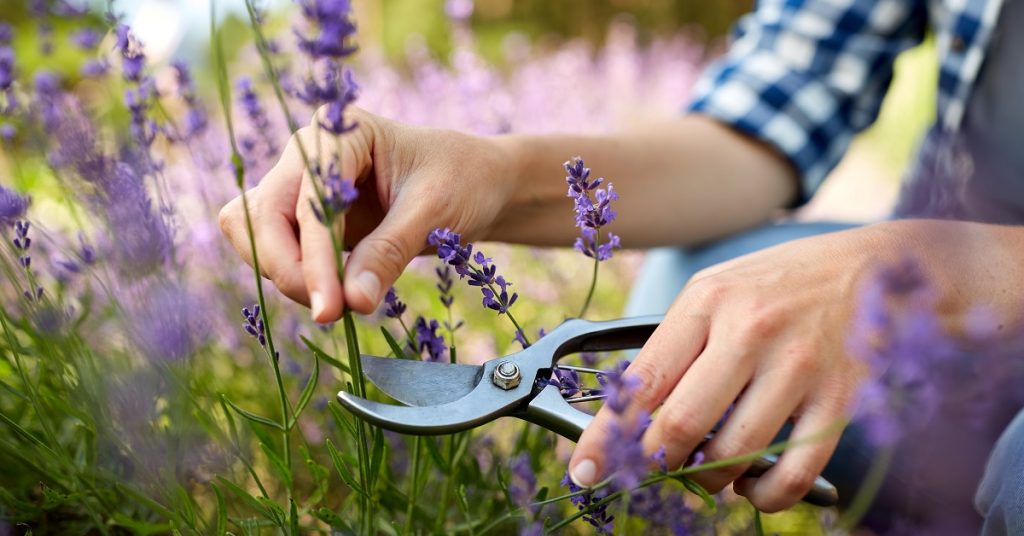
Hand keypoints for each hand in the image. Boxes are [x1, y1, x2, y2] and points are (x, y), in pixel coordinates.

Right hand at [219, 107, 515, 321]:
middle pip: (260, 214)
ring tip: (338, 304)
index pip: (306, 200)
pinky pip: (275, 249)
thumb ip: (389, 252)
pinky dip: (293, 276)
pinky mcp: (305, 218)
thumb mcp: (434, 212)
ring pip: (257, 233)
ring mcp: (302, 184)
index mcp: (340, 131)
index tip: (331, 308)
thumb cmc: (464, 181)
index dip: (312, 257)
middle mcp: (310, 152)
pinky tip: (332, 295)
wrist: (480, 184)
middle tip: (330, 312)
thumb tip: (351, 302)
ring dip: (285, 274)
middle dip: (287, 268)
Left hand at [568, 225, 891, 511]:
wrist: (876, 268)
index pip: (642, 381)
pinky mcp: (839, 399)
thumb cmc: (782, 283)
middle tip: (653, 469)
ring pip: (732, 455)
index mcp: (707, 301)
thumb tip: (631, 412)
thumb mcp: (718, 290)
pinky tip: (754, 486)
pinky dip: (764, 496)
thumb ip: (676, 343)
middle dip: (656, 463)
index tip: (585, 469)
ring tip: (709, 470)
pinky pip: (792, 473)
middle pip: (681, 426)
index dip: (606, 436)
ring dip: (709, 480)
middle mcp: (749, 331)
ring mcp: (798, 366)